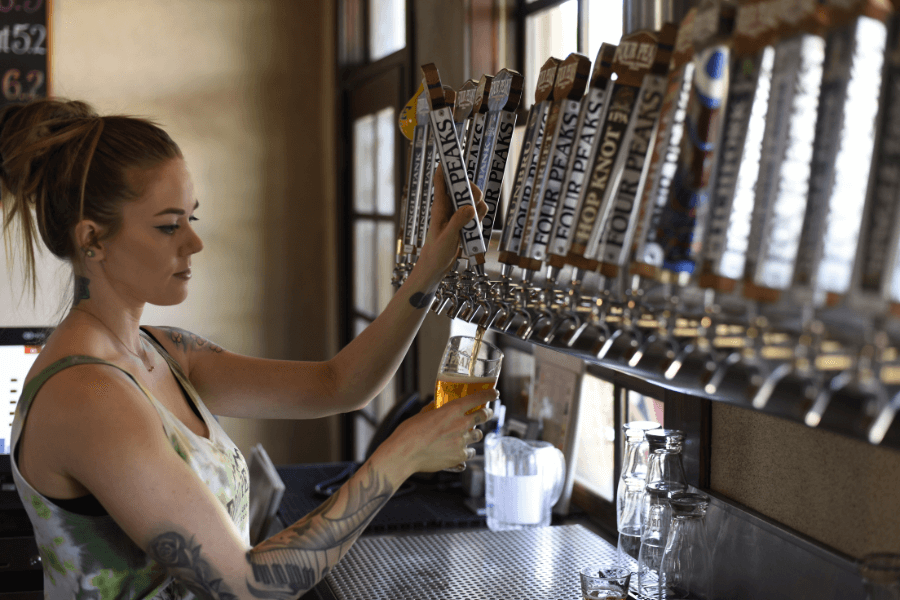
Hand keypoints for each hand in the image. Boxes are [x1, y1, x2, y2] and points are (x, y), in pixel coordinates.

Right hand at [385, 388, 496, 473]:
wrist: (404, 454)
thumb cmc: (409, 433)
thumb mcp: (422, 414)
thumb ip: (434, 409)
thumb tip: (438, 406)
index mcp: (452, 410)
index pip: (477, 398)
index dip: (489, 394)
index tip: (494, 393)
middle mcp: (461, 425)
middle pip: (484, 416)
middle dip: (487, 413)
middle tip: (486, 413)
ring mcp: (462, 442)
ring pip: (478, 436)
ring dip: (475, 433)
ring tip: (469, 434)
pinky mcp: (459, 457)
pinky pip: (470, 453)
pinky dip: (466, 451)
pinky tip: (460, 451)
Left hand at [415, 164, 487, 282]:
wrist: (437, 267)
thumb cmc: (436, 252)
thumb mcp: (447, 238)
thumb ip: (458, 222)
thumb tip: (471, 207)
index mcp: (440, 206)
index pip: (442, 180)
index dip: (447, 166)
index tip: (452, 155)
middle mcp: (450, 207)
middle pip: (464, 187)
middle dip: (473, 191)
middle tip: (475, 203)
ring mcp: (458, 214)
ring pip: (474, 199)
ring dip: (479, 207)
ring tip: (473, 223)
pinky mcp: (466, 222)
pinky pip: (478, 213)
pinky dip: (480, 218)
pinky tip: (475, 230)